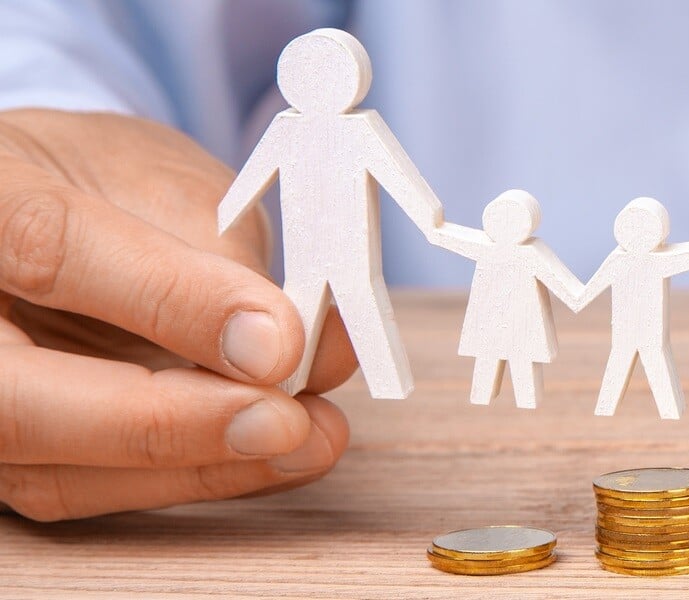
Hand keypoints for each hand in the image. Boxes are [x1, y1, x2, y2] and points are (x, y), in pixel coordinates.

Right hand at [0, 109, 359, 520]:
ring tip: (307, 441)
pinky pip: (84, 487)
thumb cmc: (96, 181)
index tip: (278, 342)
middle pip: (20, 401)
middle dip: (170, 423)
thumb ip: (217, 255)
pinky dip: (187, 478)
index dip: (171, 300)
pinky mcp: (5, 450)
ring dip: (196, 468)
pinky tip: (270, 457)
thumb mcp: (160, 179)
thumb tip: (301, 350)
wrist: (33, 203)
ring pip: (53, 469)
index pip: (50, 248)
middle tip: (288, 422)